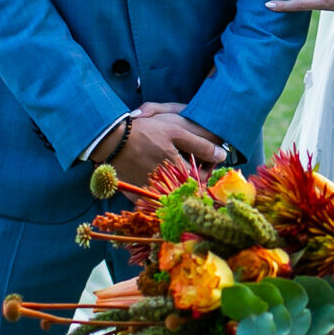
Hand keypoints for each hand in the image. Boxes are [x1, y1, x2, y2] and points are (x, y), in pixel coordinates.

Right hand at [101, 112, 222, 187]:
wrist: (111, 141)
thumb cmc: (145, 133)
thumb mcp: (175, 131)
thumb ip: (200, 144)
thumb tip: (222, 154)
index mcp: (178, 170)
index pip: (202, 180)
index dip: (207, 173)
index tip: (206, 165)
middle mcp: (166, 186)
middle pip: (188, 191)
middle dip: (193, 183)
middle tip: (191, 169)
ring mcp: (150, 193)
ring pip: (171, 199)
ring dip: (177, 191)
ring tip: (174, 176)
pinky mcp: (137, 197)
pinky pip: (153, 202)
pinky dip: (159, 196)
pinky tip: (158, 182)